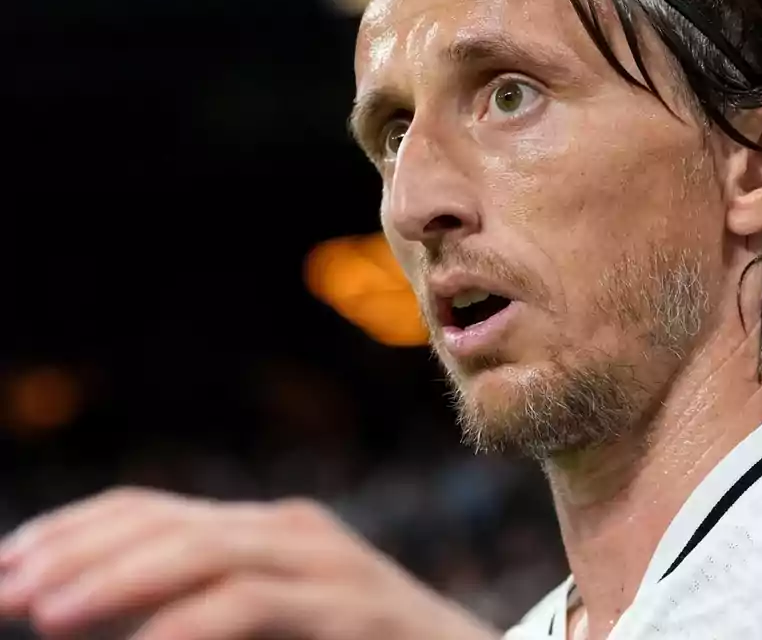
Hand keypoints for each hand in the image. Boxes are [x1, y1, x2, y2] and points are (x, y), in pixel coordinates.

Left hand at [0, 487, 501, 639]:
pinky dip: (197, 621)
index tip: (6, 565)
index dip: (73, 529)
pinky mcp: (357, 608)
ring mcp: (330, 565)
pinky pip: (262, 604)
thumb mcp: (274, 620)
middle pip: (170, 523)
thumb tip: (85, 613)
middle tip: (10, 591)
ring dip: (120, 580)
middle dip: (79, 554)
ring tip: (49, 612)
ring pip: (210, 551)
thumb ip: (203, 603)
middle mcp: (295, 532)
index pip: (151, 510)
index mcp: (266, 531)